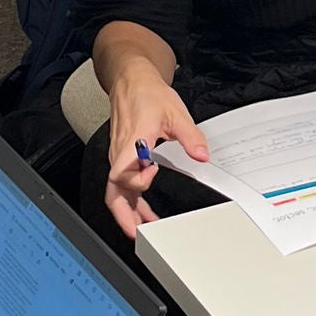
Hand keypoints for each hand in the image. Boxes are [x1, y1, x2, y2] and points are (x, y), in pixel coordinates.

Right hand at [104, 69, 207, 238]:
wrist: (132, 81)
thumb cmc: (147, 94)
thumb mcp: (176, 113)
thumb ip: (190, 137)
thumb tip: (202, 155)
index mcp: (132, 142)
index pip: (121, 172)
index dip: (135, 180)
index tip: (152, 174)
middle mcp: (121, 153)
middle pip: (113, 191)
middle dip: (124, 216)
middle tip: (138, 234)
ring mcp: (120, 158)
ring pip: (117, 192)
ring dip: (129, 213)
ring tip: (144, 230)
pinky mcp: (123, 158)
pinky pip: (123, 186)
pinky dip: (132, 202)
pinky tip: (144, 213)